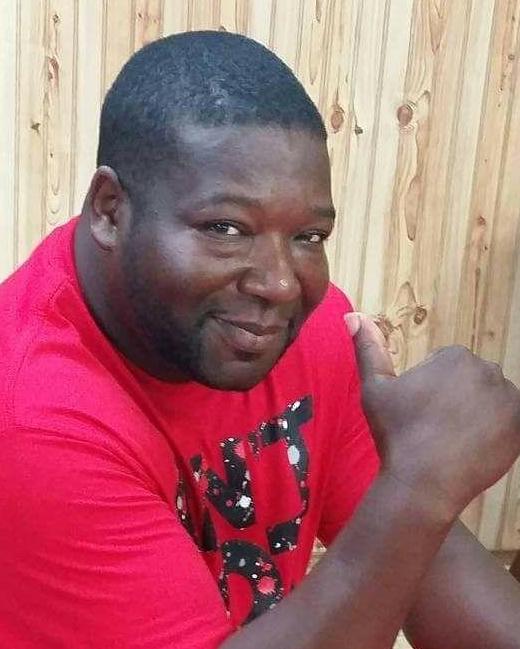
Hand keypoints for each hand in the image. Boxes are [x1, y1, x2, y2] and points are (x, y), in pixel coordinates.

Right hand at [346, 313, 519, 515]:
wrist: (424, 483)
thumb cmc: (396, 433)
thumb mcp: (374, 388)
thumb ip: (368, 348)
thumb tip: (353, 316)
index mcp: (456, 357)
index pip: (445, 366)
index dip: (428, 390)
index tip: (419, 411)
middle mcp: (489, 371)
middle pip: (469, 381)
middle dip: (455, 398)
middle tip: (433, 427)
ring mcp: (510, 401)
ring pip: (489, 401)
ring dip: (476, 413)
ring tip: (451, 439)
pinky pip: (508, 423)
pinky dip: (494, 432)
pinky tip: (471, 447)